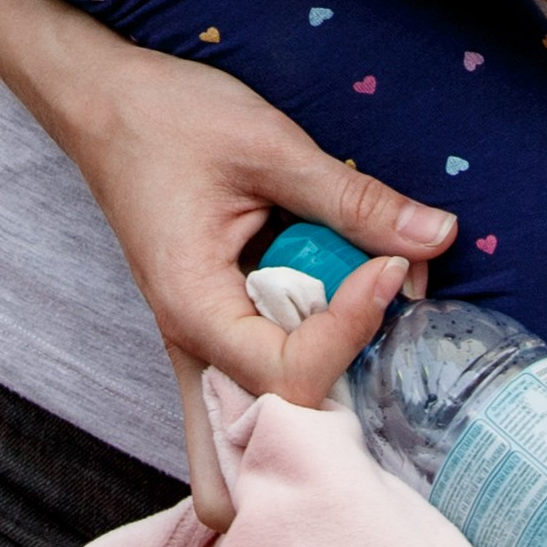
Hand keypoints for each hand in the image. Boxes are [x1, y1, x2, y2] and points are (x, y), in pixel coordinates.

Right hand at [40, 31, 456, 526]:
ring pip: (253, 433)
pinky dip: (302, 370)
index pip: (291, 375)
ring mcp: (199, 346)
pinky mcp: (214, 328)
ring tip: (361, 346)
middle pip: (265, 441)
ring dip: (313, 408)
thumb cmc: (173, 119)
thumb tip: (437, 238)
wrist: (108, 105)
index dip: (353, 330)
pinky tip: (338, 321)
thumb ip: (352, 200)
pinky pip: (256, 382)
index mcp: (196, 310)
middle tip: (377, 344)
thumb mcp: (269, 146)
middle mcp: (192, 348)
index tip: (389, 268)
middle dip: (329, 421)